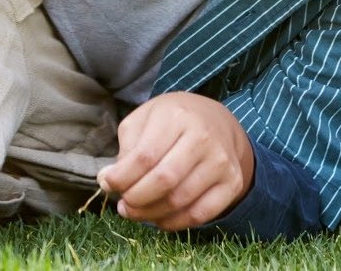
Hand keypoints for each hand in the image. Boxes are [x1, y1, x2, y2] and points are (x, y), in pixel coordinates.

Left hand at [96, 92, 254, 231]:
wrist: (216, 121)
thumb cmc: (172, 120)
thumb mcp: (144, 119)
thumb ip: (126, 148)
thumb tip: (110, 181)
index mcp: (176, 117)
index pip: (144, 157)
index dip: (121, 178)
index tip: (108, 184)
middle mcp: (203, 138)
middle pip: (163, 181)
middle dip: (135, 199)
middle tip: (123, 205)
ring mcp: (221, 162)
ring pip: (180, 201)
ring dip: (150, 214)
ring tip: (135, 211)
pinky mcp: (232, 183)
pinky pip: (200, 215)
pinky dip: (174, 223)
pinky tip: (159, 218)